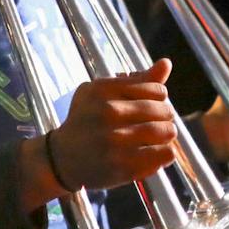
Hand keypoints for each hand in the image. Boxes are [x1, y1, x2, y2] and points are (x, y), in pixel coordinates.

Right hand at [48, 60, 177, 190]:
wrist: (61, 158)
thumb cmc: (87, 121)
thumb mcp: (101, 94)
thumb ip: (136, 80)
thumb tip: (166, 63)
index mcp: (103, 90)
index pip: (157, 91)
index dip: (157, 99)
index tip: (147, 107)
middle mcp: (108, 112)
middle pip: (164, 111)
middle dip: (164, 118)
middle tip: (154, 124)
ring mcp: (115, 140)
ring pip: (167, 131)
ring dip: (166, 135)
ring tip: (156, 138)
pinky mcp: (123, 165)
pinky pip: (165, 154)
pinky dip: (165, 154)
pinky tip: (152, 153)